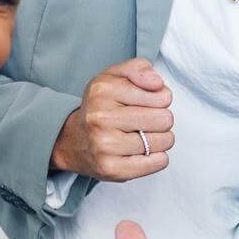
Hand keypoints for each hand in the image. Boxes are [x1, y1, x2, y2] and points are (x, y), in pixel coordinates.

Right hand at [52, 58, 173, 181]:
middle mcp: (100, 117)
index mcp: (103, 90)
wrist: (73, 141)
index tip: (147, 103)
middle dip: (162, 120)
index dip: (162, 99)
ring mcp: (104, 145)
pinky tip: (143, 152)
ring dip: (160, 139)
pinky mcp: (111, 169)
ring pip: (163, 141)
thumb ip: (139, 69)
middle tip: (146, 122)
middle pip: (164, 119)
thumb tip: (157, 83)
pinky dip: (158, 158)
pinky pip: (158, 162)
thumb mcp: (114, 77)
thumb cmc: (101, 107)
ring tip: (143, 137)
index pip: (162, 96)